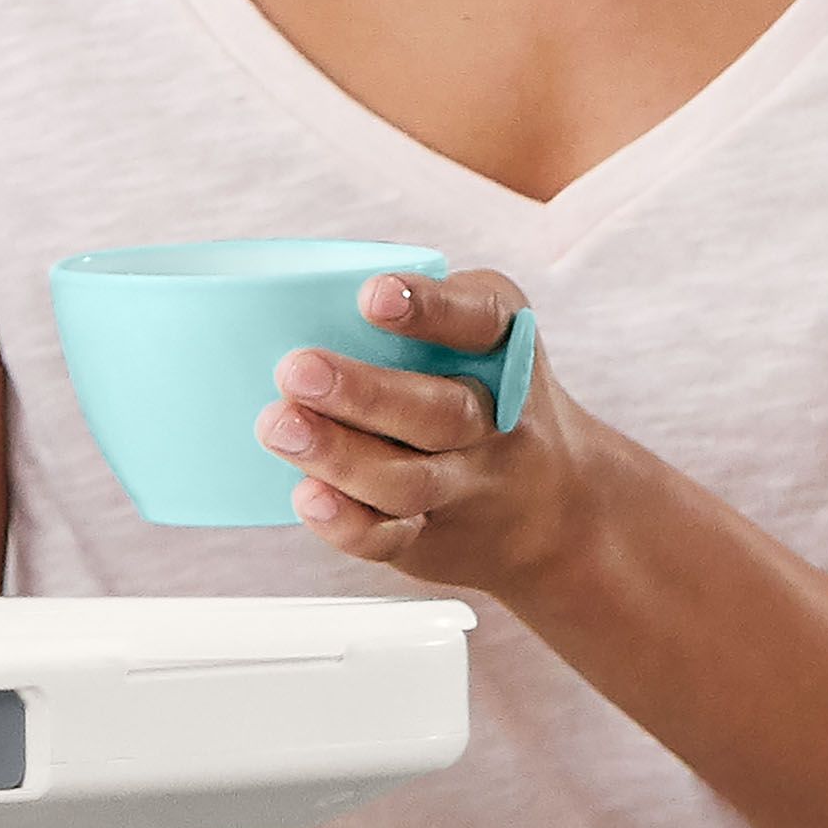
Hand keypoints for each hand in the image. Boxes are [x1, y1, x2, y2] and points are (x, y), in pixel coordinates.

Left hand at [253, 269, 609, 597]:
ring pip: (411, 480)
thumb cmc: (475, 385)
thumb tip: (275, 290)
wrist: (552, 505)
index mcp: (503, 348)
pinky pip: (394, 538)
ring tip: (278, 427)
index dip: (430, 309)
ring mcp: (467, 485)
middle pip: (441, 413)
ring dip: (340, 456)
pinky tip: (307, 498)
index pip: (480, 321)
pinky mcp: (433, 536)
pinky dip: (348, 523)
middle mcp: (496, 421)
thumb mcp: (473, 333)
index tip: (371, 296)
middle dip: (365, 394)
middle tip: (295, 370)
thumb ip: (404, 305)